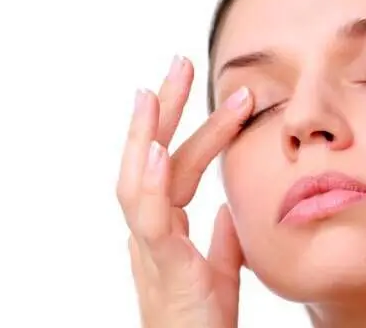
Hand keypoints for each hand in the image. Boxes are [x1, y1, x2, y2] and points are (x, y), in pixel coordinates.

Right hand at [116, 56, 252, 327]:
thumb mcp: (218, 270)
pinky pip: (150, 221)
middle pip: (153, 159)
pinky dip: (150, 185)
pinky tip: (158, 152)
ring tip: (157, 90)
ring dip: (150, 134)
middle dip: (165, 110)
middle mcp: (151, 230)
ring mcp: (150, 247)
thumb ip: (220, 238)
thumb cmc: (203, 320)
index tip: (195, 89)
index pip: (177, 166)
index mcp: (167, 227)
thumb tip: (225, 208)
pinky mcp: (163, 266)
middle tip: (180, 63)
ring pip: (140, 181)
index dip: (186, 128)